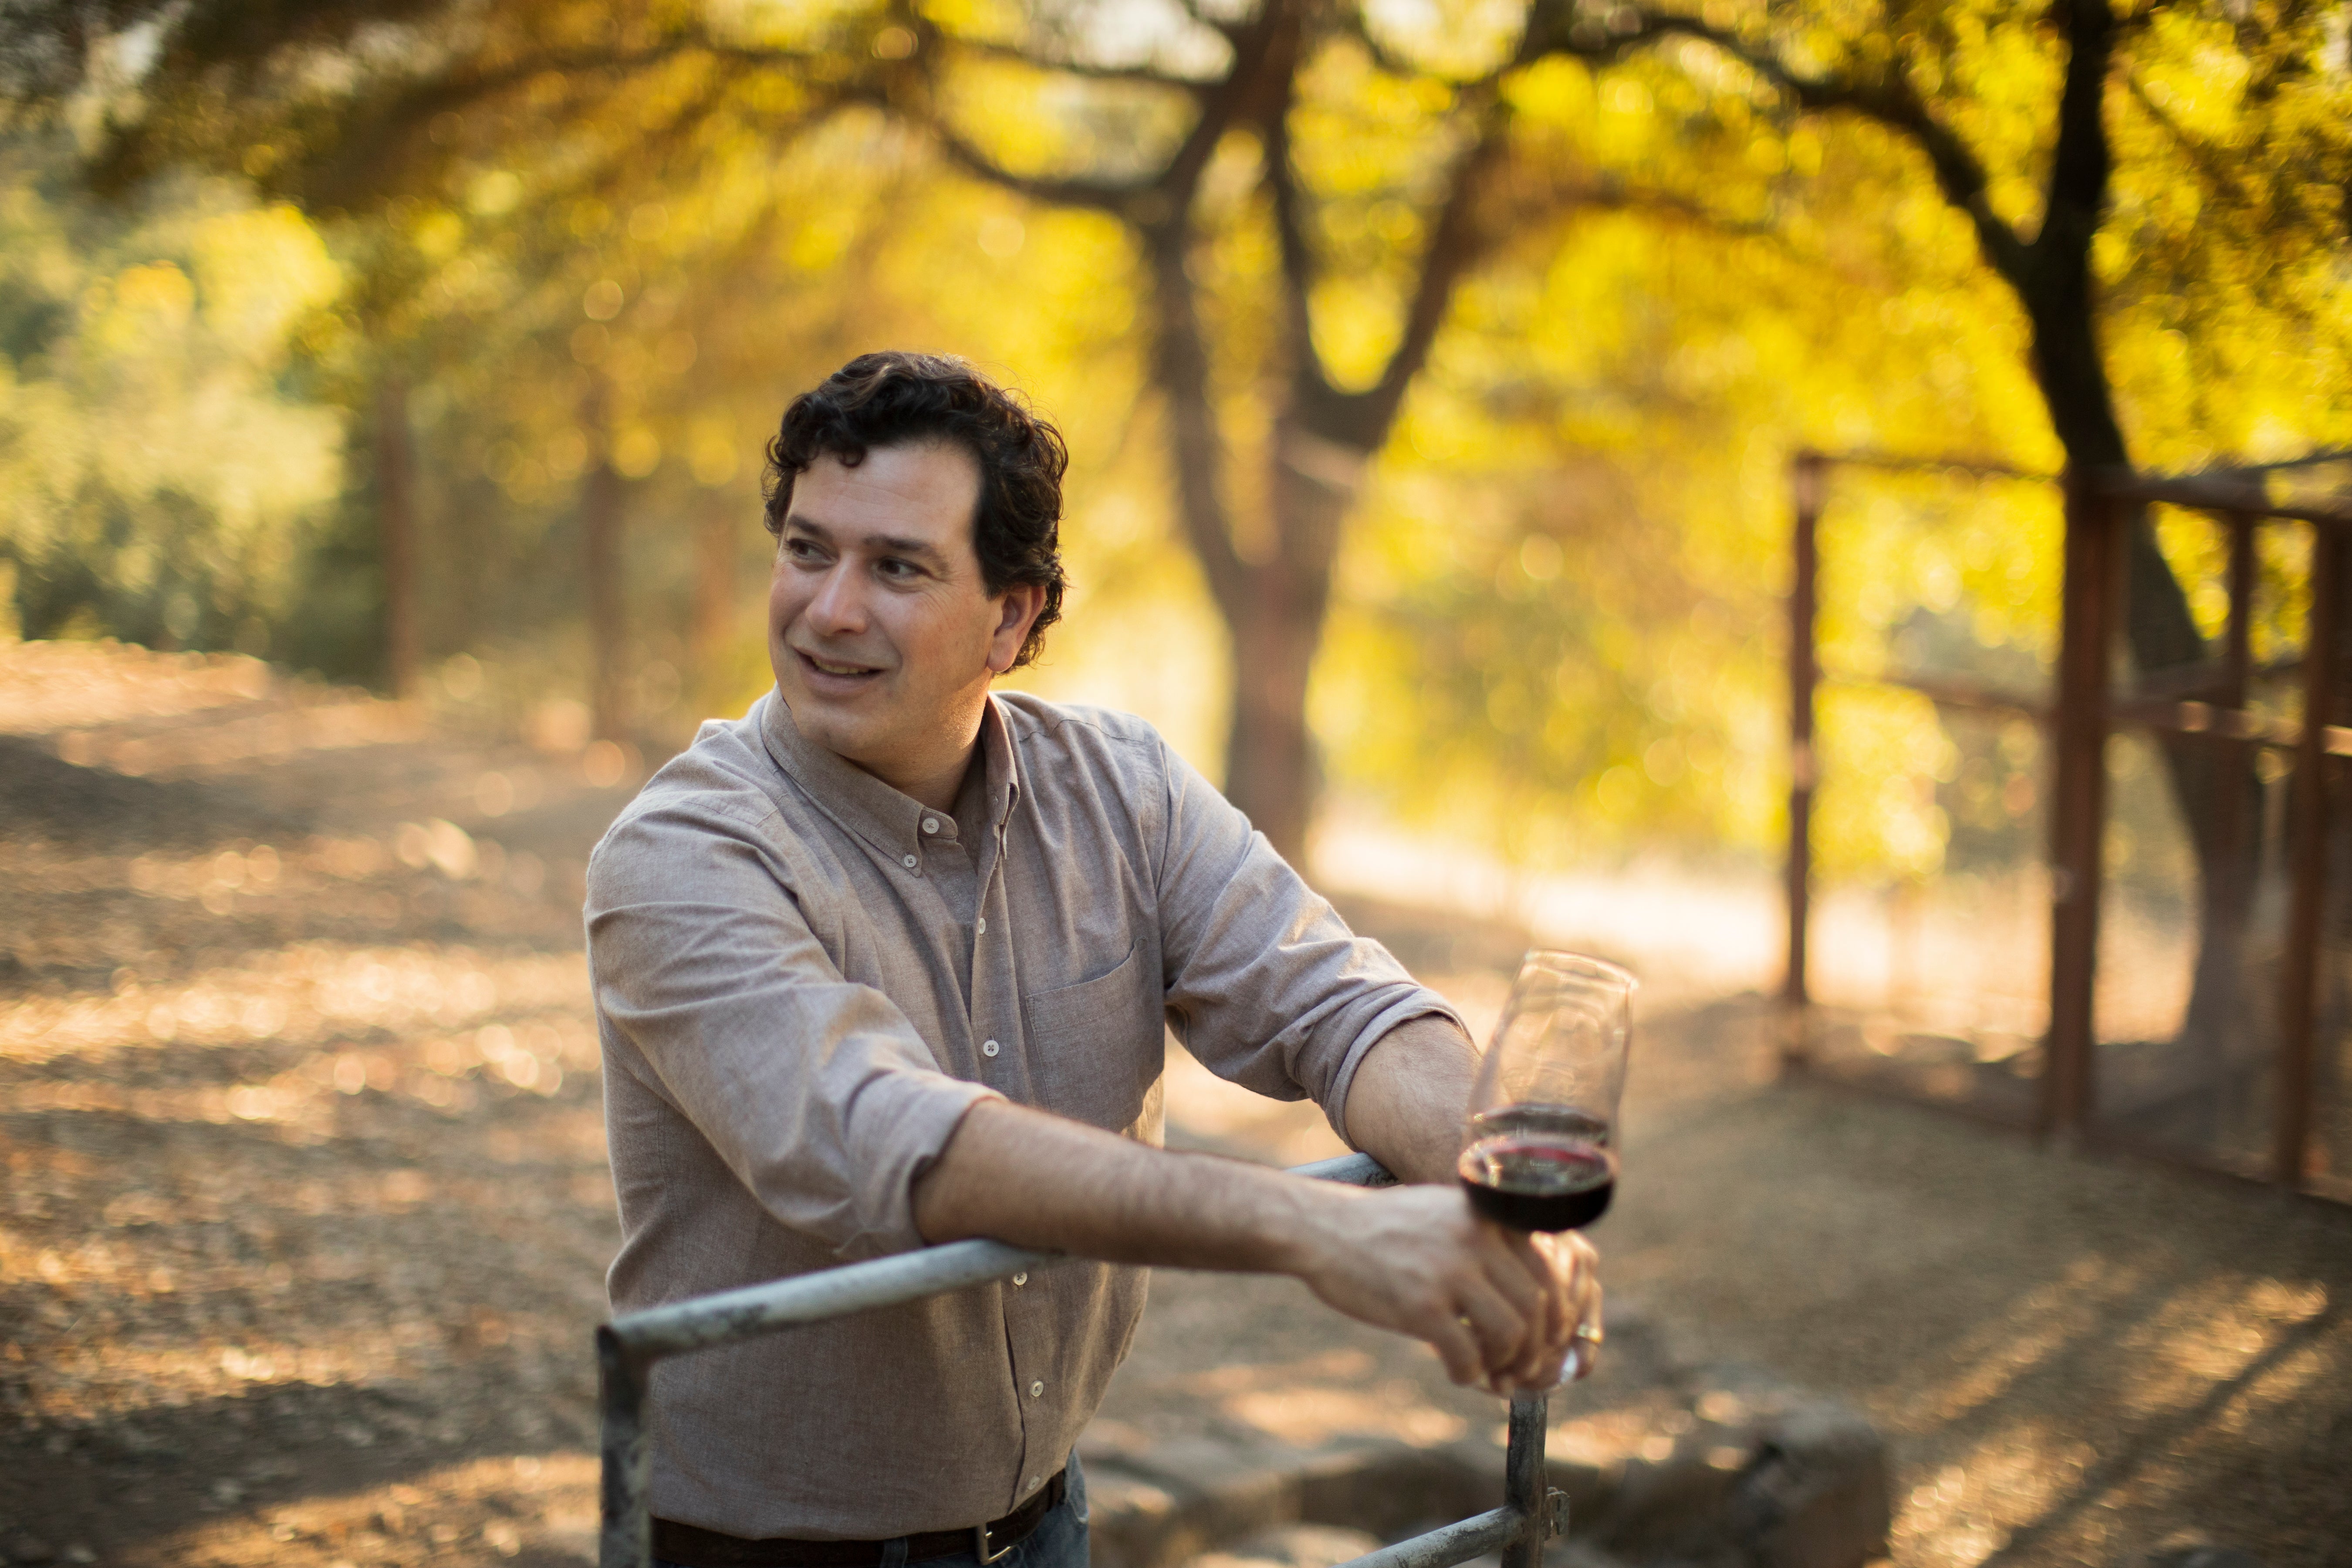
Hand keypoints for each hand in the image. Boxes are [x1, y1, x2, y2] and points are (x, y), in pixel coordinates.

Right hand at [1284, 1183, 1600, 1393]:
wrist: (1322, 1229)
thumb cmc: (1386, 1229)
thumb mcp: (1447, 1213)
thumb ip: (1490, 1242)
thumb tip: (1535, 1299)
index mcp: (1488, 1216)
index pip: (1550, 1273)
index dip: (1556, 1317)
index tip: (1547, 1343)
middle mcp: (1476, 1238)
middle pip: (1536, 1308)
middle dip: (1536, 1350)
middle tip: (1523, 1372)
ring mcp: (1449, 1271)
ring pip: (1511, 1334)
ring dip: (1507, 1365)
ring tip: (1490, 1374)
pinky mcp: (1420, 1305)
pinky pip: (1466, 1355)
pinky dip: (1469, 1374)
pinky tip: (1456, 1373)